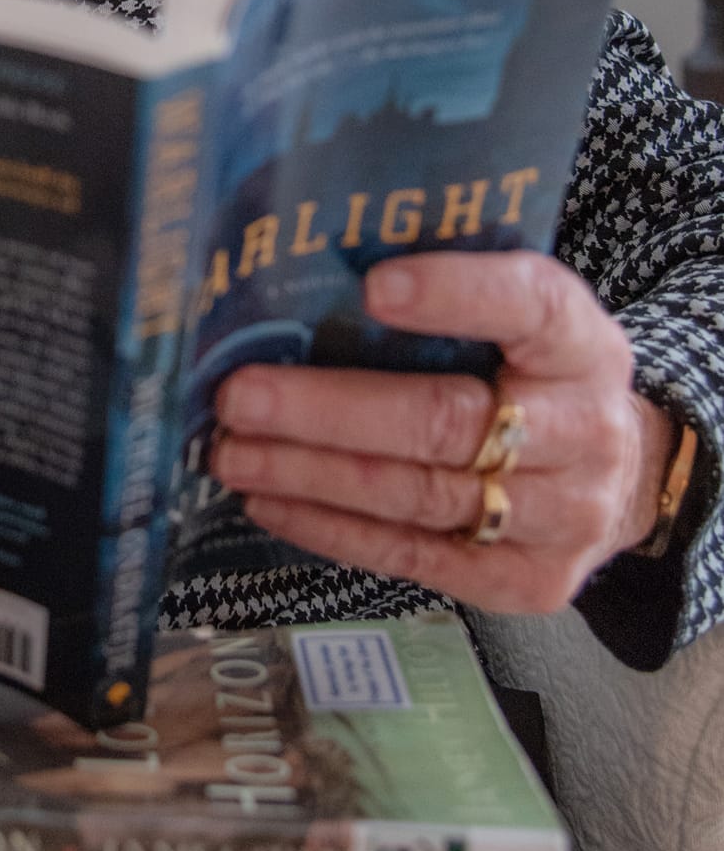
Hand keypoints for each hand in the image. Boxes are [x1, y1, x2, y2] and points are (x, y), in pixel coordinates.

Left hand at [209, 251, 677, 612]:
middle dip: (328, 410)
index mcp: (581, 341)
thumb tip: (308, 267)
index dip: (454, 294)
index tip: (372, 287)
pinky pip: (416, 557)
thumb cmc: (531, 372)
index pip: (528, 304)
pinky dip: (332, 530)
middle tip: (239, 397)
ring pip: (419, 495)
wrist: (617, 473)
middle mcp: (585, 430)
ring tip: (232, 454)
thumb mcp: (518, 317)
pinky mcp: (528, 583)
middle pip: (447, 419)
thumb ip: (447, 291)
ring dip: (310, 476)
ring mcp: (563, 517)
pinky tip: (270, 503)